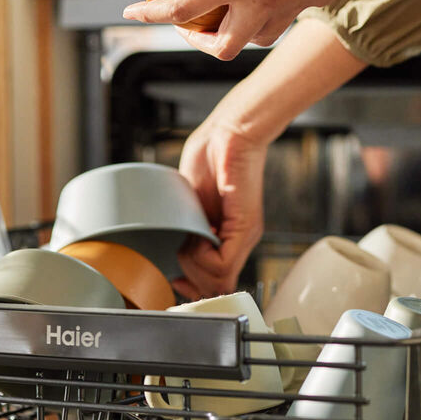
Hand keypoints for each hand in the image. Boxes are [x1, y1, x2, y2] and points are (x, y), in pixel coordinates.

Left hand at [122, 0, 402, 60]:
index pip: (182, 8)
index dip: (151, 14)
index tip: (132, 14)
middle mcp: (261, 4)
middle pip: (222, 47)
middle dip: (199, 40)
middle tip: (190, 23)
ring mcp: (289, 7)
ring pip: (255, 39)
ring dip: (237, 32)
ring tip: (227, 13)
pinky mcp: (313, 1)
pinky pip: (285, 21)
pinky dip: (269, 16)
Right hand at [174, 116, 267, 299]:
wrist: (231, 132)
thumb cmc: (212, 157)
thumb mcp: (192, 201)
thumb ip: (188, 226)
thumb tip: (175, 252)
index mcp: (229, 238)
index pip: (216, 285)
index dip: (192, 287)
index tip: (176, 279)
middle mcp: (240, 242)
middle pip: (213, 287)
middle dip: (188, 275)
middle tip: (182, 247)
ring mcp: (245, 236)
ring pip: (215, 279)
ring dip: (191, 263)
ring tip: (189, 236)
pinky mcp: (245, 226)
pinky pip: (221, 263)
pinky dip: (201, 256)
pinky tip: (198, 234)